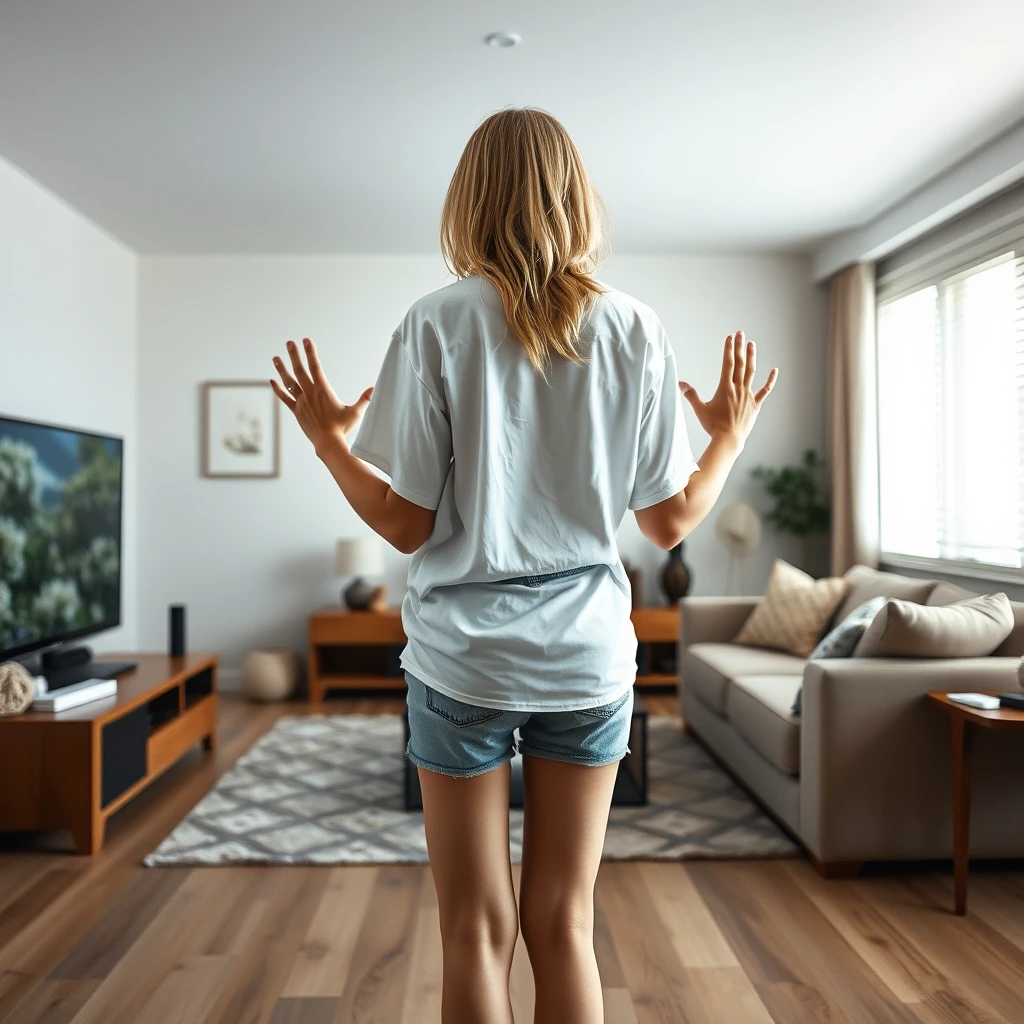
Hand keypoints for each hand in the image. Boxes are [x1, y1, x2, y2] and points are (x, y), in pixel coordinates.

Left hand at [271, 338, 371, 455]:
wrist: (328, 443)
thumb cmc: (343, 428)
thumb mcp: (355, 412)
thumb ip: (364, 399)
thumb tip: (373, 389)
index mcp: (323, 390)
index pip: (315, 367)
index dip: (311, 352)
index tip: (306, 340)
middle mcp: (310, 394)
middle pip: (300, 370)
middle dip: (294, 355)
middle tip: (289, 343)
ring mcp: (301, 402)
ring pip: (289, 382)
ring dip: (282, 369)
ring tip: (276, 357)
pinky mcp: (296, 411)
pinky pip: (284, 398)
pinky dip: (278, 389)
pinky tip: (272, 381)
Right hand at [679, 331, 777, 447]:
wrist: (729, 440)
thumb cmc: (714, 426)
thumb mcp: (700, 409)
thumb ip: (691, 395)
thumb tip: (680, 383)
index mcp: (725, 388)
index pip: (727, 363)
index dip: (728, 349)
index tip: (729, 337)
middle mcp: (738, 388)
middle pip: (740, 363)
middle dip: (740, 347)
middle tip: (741, 333)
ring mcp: (748, 396)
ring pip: (751, 372)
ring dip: (752, 357)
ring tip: (752, 344)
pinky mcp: (755, 405)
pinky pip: (765, 390)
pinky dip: (770, 380)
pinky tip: (775, 370)